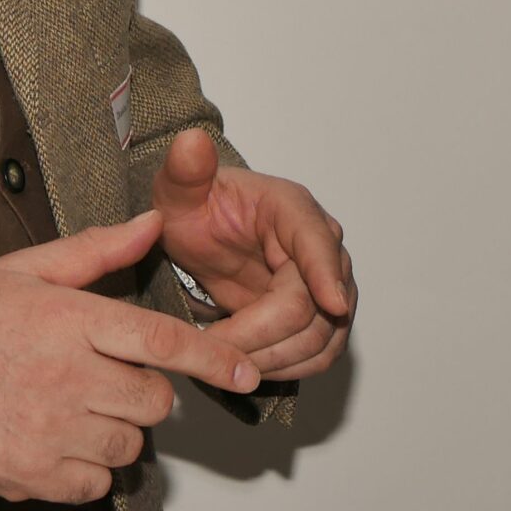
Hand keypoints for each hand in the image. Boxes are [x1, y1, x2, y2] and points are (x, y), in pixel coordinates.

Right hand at [0, 210, 261, 503]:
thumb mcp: (26, 269)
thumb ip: (97, 250)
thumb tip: (153, 223)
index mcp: (70, 321)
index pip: (161, 341)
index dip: (211, 358)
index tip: (245, 372)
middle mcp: (66, 378)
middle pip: (154, 401)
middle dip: (146, 391)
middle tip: (107, 376)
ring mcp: (50, 433)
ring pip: (130, 444)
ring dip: (117, 429)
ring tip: (75, 405)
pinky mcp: (34, 476)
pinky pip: (96, 482)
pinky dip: (88, 466)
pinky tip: (57, 438)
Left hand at [150, 128, 354, 380]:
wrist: (201, 233)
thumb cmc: (194, 209)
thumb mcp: (178, 189)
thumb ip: (185, 169)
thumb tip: (191, 142)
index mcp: (292, 210)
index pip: (319, 243)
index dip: (327, 275)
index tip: (333, 306)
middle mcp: (320, 247)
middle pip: (315, 306)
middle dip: (265, 336)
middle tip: (215, 349)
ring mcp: (325, 286)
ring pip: (321, 338)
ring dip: (273, 359)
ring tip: (223, 360)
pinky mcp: (320, 318)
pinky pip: (319, 355)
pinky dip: (286, 369)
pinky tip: (247, 366)